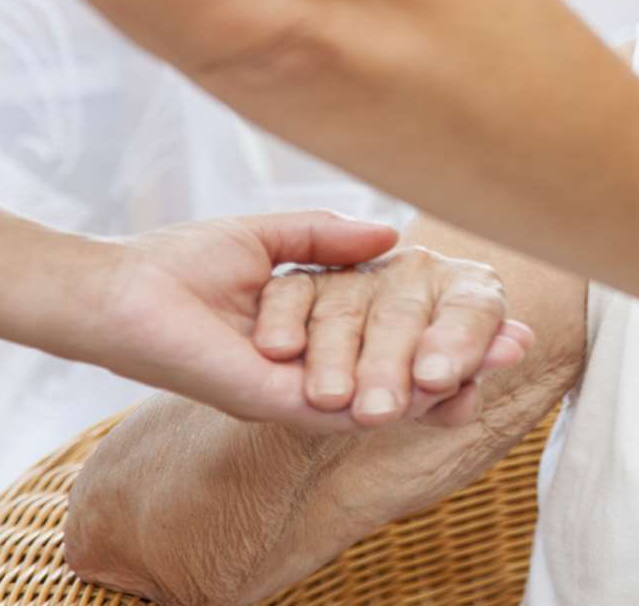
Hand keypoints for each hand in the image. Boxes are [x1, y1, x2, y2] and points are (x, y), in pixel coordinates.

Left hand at [90, 210, 514, 432]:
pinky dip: (392, 393)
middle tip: (521, 343)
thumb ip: (326, 238)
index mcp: (313, 333)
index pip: (396, 335)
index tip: (504, 316)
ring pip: (383, 393)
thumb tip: (392, 233)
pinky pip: (343, 405)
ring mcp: (295, 389)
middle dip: (463, 358)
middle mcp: (312, 368)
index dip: (448, 328)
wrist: (117, 293)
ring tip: (495, 359)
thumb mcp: (267, 237)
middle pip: (402, 370)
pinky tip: (437, 379)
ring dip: (441, 378)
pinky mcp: (273, 399)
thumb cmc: (177, 263)